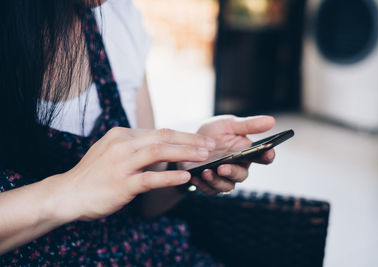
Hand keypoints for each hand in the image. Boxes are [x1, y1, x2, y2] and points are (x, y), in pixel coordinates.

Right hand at [56, 127, 213, 220]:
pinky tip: (185, 177)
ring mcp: (121, 164)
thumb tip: (163, 148)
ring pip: (158, 152)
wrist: (68, 193)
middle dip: (190, 140)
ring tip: (204, 156)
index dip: (183, 136)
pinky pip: (149, 178)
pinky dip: (169, 177)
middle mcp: (122, 144)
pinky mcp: (121, 184)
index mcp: (122, 134)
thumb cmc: (94, 174)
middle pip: (163, 137)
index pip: (159, 132)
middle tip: (211, 145)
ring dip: (185, 153)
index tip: (201, 141)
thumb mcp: (113, 151)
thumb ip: (136, 147)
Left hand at [181, 115, 275, 194]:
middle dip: (233, 172)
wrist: (188, 143)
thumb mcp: (228, 124)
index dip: (268, 155)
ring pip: (227, 186)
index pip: (264, 157)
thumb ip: (248, 125)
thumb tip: (271, 121)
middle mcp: (238, 167)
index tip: (268, 152)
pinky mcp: (210, 185)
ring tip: (206, 172)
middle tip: (223, 167)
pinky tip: (195, 176)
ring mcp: (224, 178)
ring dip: (217, 181)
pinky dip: (202, 184)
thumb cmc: (213, 133)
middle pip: (242, 175)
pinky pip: (209, 190)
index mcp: (247, 152)